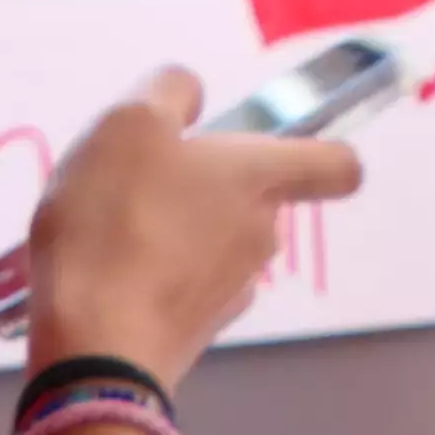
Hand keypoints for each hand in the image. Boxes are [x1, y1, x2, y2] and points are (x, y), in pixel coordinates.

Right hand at [23, 70, 363, 387]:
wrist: (96, 341)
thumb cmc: (118, 218)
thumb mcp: (130, 126)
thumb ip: (168, 93)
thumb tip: (191, 92)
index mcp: (262, 179)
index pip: (338, 165)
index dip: (317, 151)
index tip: (275, 145)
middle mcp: (265, 234)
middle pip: (254, 200)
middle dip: (204, 188)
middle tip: (138, 183)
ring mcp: (233, 289)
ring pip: (214, 244)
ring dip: (171, 232)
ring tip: (105, 229)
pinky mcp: (195, 331)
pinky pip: (181, 287)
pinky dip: (150, 276)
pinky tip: (102, 274)